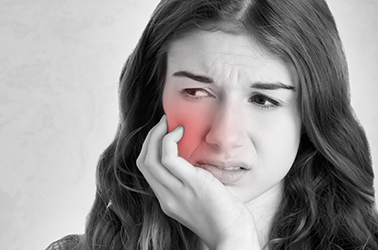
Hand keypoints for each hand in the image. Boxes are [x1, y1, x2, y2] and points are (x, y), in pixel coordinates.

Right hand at [136, 115, 259, 249]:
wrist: (234, 236)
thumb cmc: (225, 219)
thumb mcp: (201, 201)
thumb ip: (192, 185)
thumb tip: (197, 163)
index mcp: (168, 201)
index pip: (147, 171)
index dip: (150, 149)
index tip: (161, 134)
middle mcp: (167, 197)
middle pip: (144, 162)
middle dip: (150, 138)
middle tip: (163, 123)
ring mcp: (176, 191)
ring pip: (150, 158)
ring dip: (157, 135)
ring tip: (169, 123)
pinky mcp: (191, 184)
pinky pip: (168, 157)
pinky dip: (169, 140)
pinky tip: (181, 132)